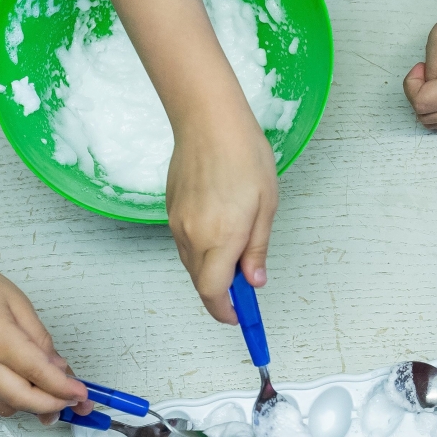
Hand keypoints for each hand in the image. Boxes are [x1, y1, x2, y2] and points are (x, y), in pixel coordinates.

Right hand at [0, 255, 85, 420]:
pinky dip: (9, 402)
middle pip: (25, 399)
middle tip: (69, 399)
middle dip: (52, 404)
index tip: (81, 392)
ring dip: (31, 404)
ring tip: (49, 391)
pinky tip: (19, 387)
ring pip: (7, 405)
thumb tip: (56, 366)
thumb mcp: (15, 301)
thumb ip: (38, 336)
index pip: (40, 373)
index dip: (65, 387)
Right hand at [165, 109, 278, 321]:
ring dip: (212, 270)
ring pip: (192, 264)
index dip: (226, 311)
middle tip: (245, 285)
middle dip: (221, 293)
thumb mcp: (266, 205)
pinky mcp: (170, 212)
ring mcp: (178, 224)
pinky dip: (202, 250)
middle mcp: (193, 236)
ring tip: (237, 250)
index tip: (239, 317)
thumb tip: (254, 280)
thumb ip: (257, 248)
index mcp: (221, 237)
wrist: (207, 120)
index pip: (214, 293)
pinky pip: (186, 244)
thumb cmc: (242, 154)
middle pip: (201, 283)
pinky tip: (220, 229)